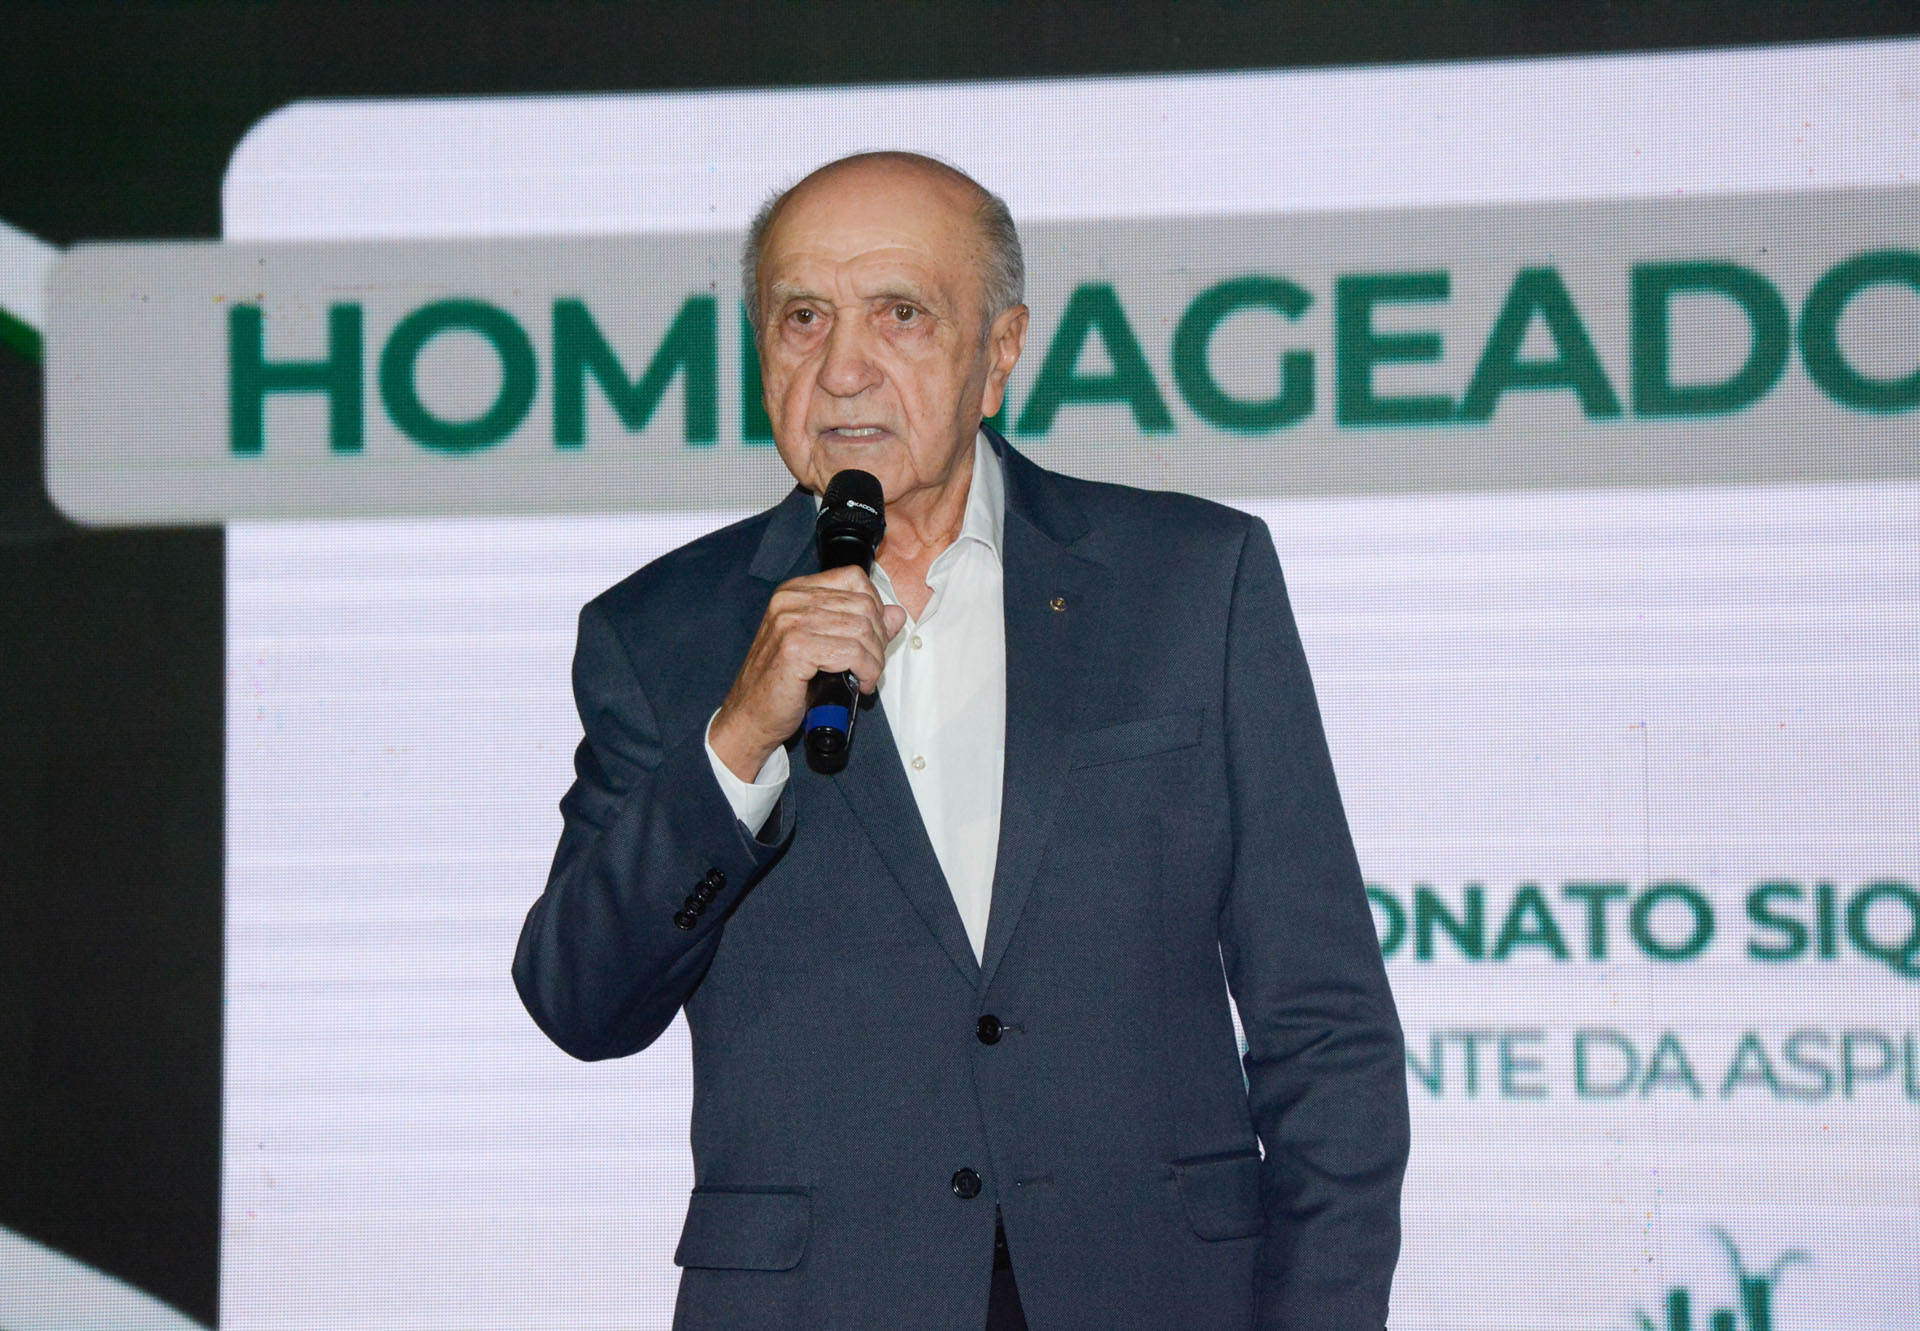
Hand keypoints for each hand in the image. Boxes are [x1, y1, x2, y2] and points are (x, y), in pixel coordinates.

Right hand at [710, 566, 908, 780]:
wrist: (750, 716)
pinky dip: (866, 671)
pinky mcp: (796, 648)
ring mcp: (791, 622)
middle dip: (879, 639)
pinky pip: (852, 653)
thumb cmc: (782, 684)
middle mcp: (790, 601)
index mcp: (794, 592)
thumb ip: (858, 625)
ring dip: (874, 660)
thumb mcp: (823, 646)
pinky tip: (859, 684)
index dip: (875, 607)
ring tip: (866, 677)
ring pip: (862, 630)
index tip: (874, 636)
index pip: (854, 578)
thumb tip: (895, 613)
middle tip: (872, 664)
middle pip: (863, 605)